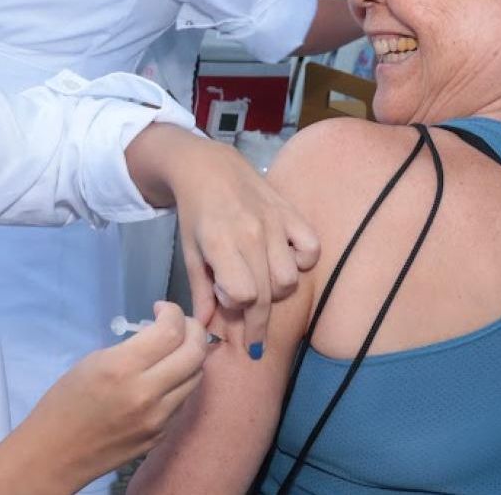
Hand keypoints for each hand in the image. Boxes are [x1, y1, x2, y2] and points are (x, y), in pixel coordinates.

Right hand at [22, 302, 207, 489]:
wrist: (55, 455)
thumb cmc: (64, 403)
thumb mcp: (93, 362)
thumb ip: (131, 348)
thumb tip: (158, 335)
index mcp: (123, 368)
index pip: (171, 331)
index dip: (173, 312)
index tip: (161, 309)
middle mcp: (147, 393)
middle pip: (195, 352)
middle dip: (194, 329)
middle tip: (181, 323)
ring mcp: (158, 418)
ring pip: (196, 377)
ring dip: (191, 356)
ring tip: (175, 349)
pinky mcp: (161, 435)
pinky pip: (183, 401)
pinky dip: (181, 382)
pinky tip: (165, 377)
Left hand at [170, 139, 319, 358]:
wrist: (208, 167)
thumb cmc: (196, 213)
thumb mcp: (190, 252)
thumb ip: (201, 291)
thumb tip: (203, 328)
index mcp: (221, 243)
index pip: (243, 295)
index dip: (234, 305)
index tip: (226, 298)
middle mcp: (251, 234)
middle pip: (267, 295)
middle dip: (258, 321)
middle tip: (251, 332)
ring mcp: (275, 222)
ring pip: (290, 279)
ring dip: (277, 290)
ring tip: (262, 281)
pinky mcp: (290, 211)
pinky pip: (311, 248)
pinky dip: (303, 261)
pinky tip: (286, 259)